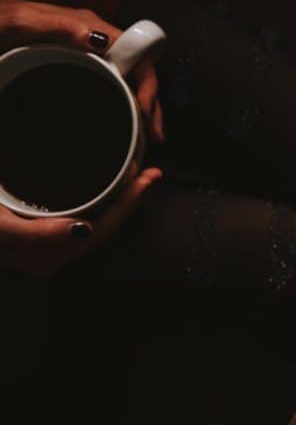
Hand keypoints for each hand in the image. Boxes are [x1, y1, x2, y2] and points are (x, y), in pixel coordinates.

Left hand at [0, 0, 163, 140]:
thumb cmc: (2, 23)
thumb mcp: (23, 20)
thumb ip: (58, 26)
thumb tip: (98, 38)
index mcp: (89, 28)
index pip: (136, 54)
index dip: (147, 84)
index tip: (146, 111)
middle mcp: (95, 41)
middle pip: (137, 73)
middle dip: (151, 105)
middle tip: (156, 136)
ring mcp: (89, 56)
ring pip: (127, 83)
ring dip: (142, 110)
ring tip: (147, 137)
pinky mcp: (80, 69)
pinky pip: (112, 88)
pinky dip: (124, 108)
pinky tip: (126, 125)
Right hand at [0, 166, 161, 277]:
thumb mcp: (2, 230)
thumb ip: (37, 235)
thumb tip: (82, 233)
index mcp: (49, 252)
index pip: (101, 230)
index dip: (126, 205)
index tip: (144, 178)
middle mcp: (55, 250)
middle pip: (105, 224)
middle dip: (130, 199)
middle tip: (151, 171)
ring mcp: (50, 239)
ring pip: (95, 218)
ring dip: (117, 196)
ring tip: (136, 172)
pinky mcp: (42, 227)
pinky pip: (79, 213)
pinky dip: (97, 197)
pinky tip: (103, 181)